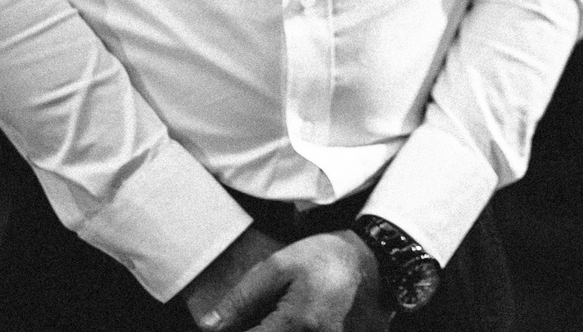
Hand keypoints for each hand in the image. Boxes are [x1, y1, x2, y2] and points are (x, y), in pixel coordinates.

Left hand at [186, 227, 386, 331]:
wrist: (372, 260)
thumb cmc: (323, 258)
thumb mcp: (278, 266)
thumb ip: (243, 297)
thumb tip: (210, 325)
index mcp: (297, 324)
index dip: (234, 331)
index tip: (227, 324)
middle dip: (257, 327)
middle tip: (256, 315)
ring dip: (274, 328)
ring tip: (276, 316)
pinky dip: (287, 330)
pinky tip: (286, 322)